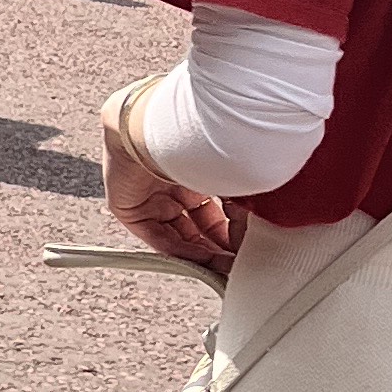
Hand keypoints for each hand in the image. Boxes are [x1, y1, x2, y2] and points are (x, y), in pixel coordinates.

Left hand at [101, 83, 239, 279]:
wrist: (161, 123)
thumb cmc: (204, 135)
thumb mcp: (234, 173)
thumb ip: (248, 202)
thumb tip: (265, 229)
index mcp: (195, 162)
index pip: (215, 205)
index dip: (232, 228)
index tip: (248, 246)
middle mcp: (171, 177)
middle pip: (196, 222)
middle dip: (218, 244)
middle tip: (238, 261)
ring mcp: (148, 192)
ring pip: (177, 232)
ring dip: (201, 253)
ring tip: (224, 267)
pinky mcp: (127, 205)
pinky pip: (155, 236)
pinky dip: (180, 251)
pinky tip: (203, 259)